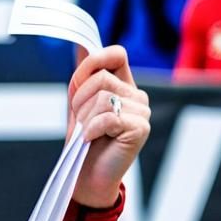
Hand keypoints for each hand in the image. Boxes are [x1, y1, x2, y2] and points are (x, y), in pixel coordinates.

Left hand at [68, 46, 150, 208]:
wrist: (87, 176)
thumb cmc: (83, 140)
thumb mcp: (78, 103)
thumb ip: (83, 75)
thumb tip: (80, 44)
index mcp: (124, 85)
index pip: (116, 53)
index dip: (93, 62)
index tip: (77, 83)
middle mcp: (137, 96)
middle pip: (101, 77)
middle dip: (79, 99)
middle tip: (81, 120)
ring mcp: (142, 112)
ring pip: (102, 97)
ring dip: (84, 117)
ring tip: (87, 132)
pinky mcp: (140, 128)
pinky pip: (106, 117)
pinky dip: (91, 129)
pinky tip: (91, 139)